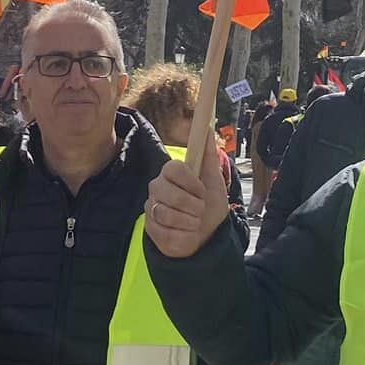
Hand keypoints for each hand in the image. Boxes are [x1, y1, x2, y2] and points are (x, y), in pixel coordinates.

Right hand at [145, 142, 228, 258]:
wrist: (208, 236)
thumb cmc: (209, 206)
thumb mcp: (214, 181)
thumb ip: (209, 156)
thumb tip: (206, 129)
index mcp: (171, 174)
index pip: (173, 168)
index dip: (190, 183)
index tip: (202, 192)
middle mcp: (157, 189)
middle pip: (170, 193)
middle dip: (193, 206)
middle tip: (200, 210)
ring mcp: (152, 209)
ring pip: (167, 214)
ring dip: (190, 222)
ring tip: (194, 222)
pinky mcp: (151, 230)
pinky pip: (167, 233)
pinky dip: (184, 236)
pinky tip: (186, 233)